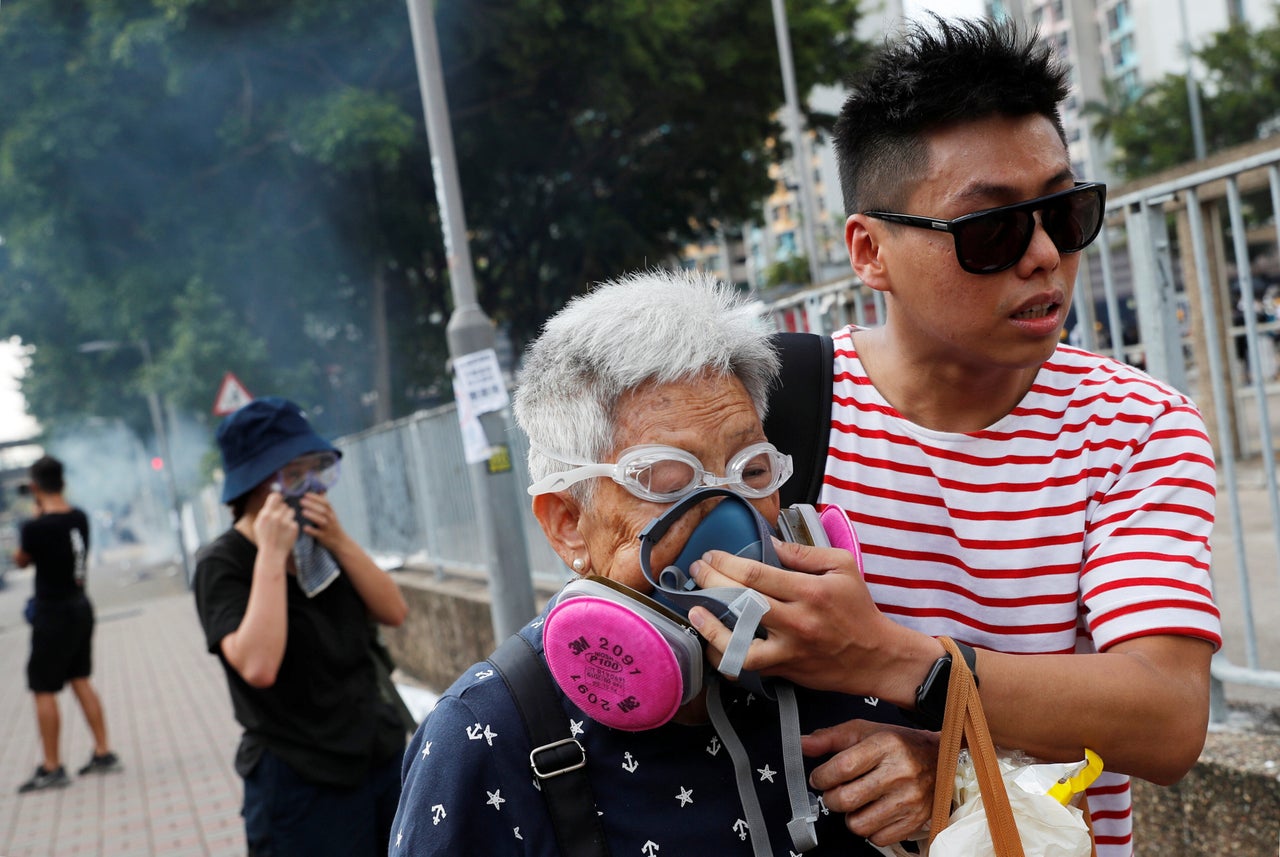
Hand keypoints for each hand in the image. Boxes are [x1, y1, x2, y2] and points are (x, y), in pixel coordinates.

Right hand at [254, 490, 299, 556]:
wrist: (272, 553)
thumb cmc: (264, 538)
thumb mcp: (259, 524)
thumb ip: (265, 511)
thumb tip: (273, 498)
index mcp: (266, 514)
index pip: (275, 496)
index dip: (278, 498)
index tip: (279, 500)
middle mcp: (276, 516)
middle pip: (284, 505)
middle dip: (282, 511)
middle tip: (279, 520)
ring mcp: (286, 522)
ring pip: (291, 511)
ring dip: (288, 516)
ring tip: (283, 526)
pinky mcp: (294, 527)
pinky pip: (294, 521)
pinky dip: (291, 526)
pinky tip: (286, 533)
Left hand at [295, 492, 348, 550]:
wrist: (340, 542)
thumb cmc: (332, 526)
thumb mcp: (331, 514)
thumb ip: (324, 503)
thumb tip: (320, 489)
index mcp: (331, 512)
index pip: (325, 502)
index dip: (316, 498)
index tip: (306, 494)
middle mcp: (331, 519)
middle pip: (323, 510)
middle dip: (312, 505)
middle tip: (301, 501)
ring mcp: (328, 528)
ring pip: (321, 521)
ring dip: (312, 516)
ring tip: (303, 512)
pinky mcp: (324, 537)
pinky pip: (318, 534)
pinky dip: (311, 530)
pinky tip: (304, 527)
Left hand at [687, 538, 937, 703]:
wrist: (875, 657)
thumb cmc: (858, 609)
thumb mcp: (842, 568)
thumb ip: (804, 554)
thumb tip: (769, 543)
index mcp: (810, 592)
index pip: (757, 575)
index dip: (726, 563)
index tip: (712, 555)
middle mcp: (797, 621)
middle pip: (742, 602)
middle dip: (712, 583)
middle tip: (698, 571)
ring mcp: (788, 649)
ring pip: (740, 643)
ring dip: (712, 629)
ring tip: (695, 613)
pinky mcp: (784, 669)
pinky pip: (747, 666)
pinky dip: (726, 656)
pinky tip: (713, 643)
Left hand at [804, 720, 936, 846]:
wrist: (938, 758)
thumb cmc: (898, 744)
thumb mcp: (864, 730)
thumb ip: (830, 738)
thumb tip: (802, 744)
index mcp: (885, 746)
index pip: (842, 768)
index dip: (821, 776)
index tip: (818, 778)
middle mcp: (900, 773)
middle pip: (847, 800)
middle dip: (831, 798)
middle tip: (835, 791)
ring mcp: (909, 800)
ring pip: (859, 824)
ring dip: (850, 816)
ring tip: (856, 802)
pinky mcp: (915, 820)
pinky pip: (877, 838)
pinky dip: (869, 828)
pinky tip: (873, 811)